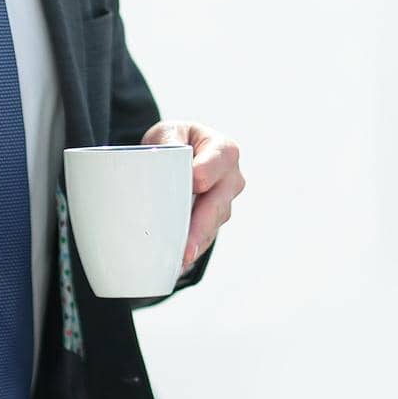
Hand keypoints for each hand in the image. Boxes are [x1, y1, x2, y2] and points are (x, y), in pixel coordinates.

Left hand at [141, 120, 243, 271]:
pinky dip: (192, 250)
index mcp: (222, 150)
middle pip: (218, 204)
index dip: (206, 174)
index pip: (218, 162)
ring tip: (178, 260)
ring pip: (212, 225)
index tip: (194, 183)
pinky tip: (177, 265)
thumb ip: (168, 141)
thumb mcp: (168, 133)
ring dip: (196, 243)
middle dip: (201, 226)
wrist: (177, 156)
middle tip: (186, 247)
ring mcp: (224, 203)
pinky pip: (206, 239)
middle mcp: (230, 178)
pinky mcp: (213, 222)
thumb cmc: (174, 141)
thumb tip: (166, 157)